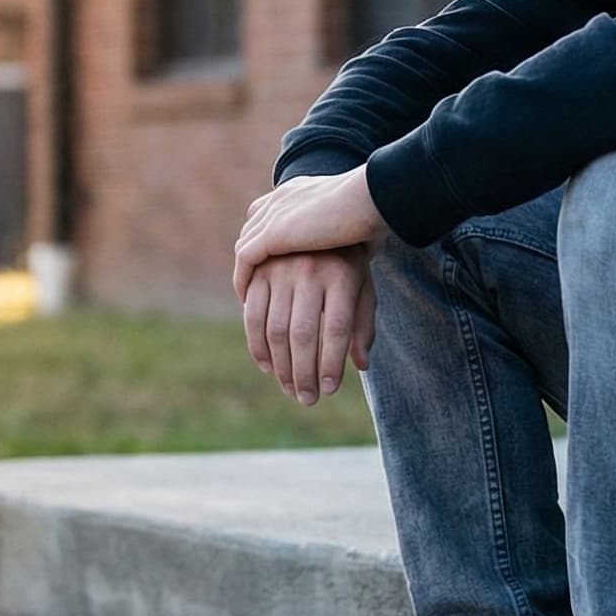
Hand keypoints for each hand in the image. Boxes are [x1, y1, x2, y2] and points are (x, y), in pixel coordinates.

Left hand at [233, 167, 390, 298]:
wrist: (373, 198)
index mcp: (297, 192)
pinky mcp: (274, 232)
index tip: (268, 267)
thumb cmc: (375, 212)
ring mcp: (275, 214)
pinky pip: (245, 258)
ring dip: (246, 273)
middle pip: (252, 230)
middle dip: (250, 259)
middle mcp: (280, 200)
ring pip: (245, 247)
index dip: (263, 241)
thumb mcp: (352, 222)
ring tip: (249, 299)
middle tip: (252, 286)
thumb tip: (360, 255)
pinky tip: (247, 299)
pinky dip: (243, 278)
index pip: (267, 214)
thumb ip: (343, 235)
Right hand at [241, 248, 375, 406]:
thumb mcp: (364, 287)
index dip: (332, 363)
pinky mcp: (258, 272)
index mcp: (341, 276)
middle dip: (304, 373)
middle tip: (308, 399)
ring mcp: (280, 270)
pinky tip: (268, 367)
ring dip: (281, 367)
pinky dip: (257, 346)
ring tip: (290, 389)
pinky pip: (252, 316)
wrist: (318, 216)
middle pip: (303, 334)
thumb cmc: (348, 263)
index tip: (330, 390)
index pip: (337, 329)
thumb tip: (360, 365)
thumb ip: (364, 325)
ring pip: (276, 329)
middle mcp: (309, 271)